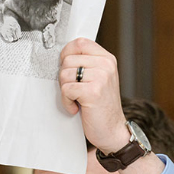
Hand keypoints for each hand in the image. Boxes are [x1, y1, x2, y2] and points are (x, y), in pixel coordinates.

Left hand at [59, 38, 129, 153]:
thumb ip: (85, 64)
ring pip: (64, 74)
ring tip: (77, 100)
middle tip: (75, 90)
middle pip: (67, 59)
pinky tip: (77, 108)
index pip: (79, 42)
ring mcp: (101, 77)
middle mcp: (106, 65)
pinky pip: (66, 89)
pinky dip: (66, 102)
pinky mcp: (93, 91)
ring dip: (65, 91)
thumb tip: (61, 55)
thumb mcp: (98, 78)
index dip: (67, 54)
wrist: (112, 131)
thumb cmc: (100, 106)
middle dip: (64, 77)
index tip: (68, 70)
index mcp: (107, 58)